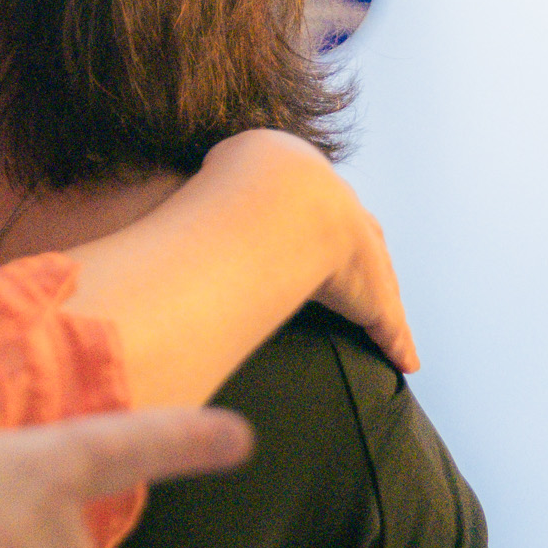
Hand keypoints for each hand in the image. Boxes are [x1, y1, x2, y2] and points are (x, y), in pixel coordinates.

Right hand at [201, 130, 418, 372]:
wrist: (273, 194)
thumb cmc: (227, 188)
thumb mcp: (204, 184)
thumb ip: (186, 202)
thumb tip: (141, 213)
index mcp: (300, 187)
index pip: (317, 209)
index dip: (318, 224)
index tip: (315, 239)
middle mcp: (339, 214)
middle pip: (361, 240)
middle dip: (362, 259)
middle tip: (359, 276)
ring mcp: (360, 253)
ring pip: (379, 283)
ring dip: (382, 302)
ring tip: (387, 326)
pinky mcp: (371, 291)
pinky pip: (387, 321)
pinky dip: (396, 340)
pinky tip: (405, 362)